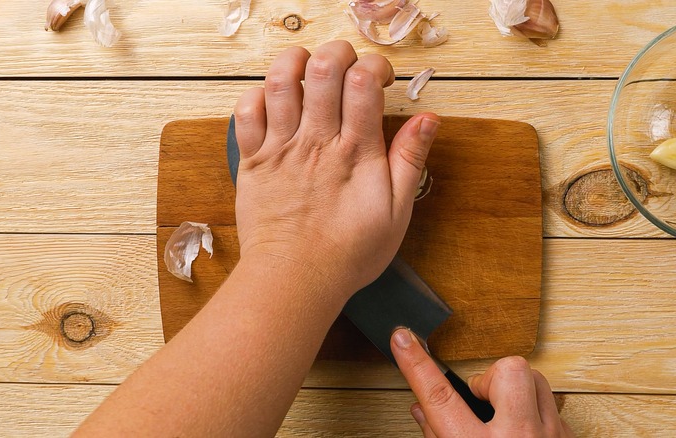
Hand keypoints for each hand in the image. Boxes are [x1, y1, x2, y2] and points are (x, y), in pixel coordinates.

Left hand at [234, 40, 439, 294]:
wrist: (294, 280)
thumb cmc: (348, 253)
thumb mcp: (396, 213)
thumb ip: (410, 161)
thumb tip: (429, 119)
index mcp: (356, 152)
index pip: (364, 83)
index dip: (374, 65)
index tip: (380, 78)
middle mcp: (317, 142)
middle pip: (323, 69)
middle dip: (338, 51)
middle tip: (346, 64)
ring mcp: (281, 149)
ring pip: (281, 81)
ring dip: (295, 61)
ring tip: (307, 65)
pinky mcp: (254, 162)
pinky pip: (246, 112)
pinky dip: (257, 94)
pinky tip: (273, 99)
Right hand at [391, 328, 573, 436]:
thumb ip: (437, 436)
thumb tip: (423, 409)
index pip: (439, 396)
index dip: (416, 363)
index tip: (403, 337)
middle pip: (508, 370)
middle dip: (492, 377)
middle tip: (483, 399)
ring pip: (536, 380)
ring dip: (518, 392)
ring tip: (506, 415)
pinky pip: (552, 407)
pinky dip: (537, 413)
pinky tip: (527, 431)